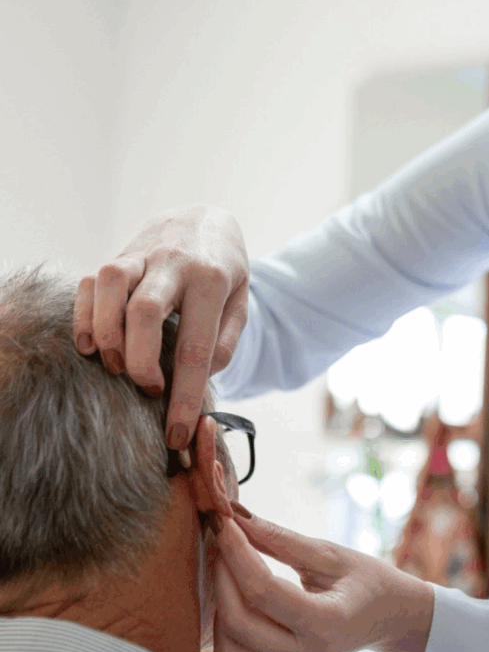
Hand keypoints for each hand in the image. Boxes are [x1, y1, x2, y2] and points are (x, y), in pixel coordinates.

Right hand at [73, 206, 248, 448]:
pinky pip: (90, 281)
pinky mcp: (117, 255)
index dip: (185, 396)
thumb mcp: (241, 301)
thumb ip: (226, 339)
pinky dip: (84, 316)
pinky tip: (90, 345)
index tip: (177, 433)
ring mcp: (141, 255)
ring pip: (110, 286)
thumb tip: (202, 376)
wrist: (204, 218)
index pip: (196, 347)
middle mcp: (174, 264)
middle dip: (140, 362)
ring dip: (106, 335)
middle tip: (147, 390)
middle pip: (145, 312)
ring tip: (113, 366)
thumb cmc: (224, 271)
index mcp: (212, 281)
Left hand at [211, 511, 434, 651]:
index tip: (224, 521)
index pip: (263, 590)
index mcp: (327, 624)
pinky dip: (225, 625)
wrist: (390, 618)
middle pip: (238, 620)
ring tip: (227, 566)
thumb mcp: (331, 554)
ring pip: (227, 647)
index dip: (236, 553)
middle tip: (221, 538)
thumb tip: (237, 516)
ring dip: (218, 603)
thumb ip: (281, 540)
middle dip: (220, 573)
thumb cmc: (367, 580)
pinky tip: (234, 594)